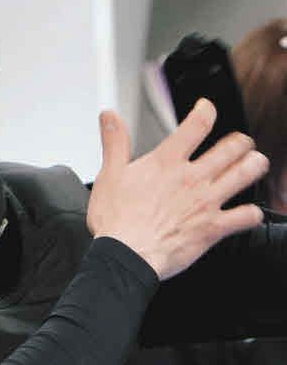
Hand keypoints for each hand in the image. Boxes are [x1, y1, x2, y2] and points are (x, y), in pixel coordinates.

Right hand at [87, 99, 267, 280]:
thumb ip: (114, 142)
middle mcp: (192, 178)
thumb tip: (108, 117)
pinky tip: (250, 212)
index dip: (206, 111)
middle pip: (232, 146)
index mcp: (167, 162)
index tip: (207, 109)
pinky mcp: (213, 228)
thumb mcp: (109, 175)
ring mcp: (206, 202)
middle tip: (240, 143)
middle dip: (241, 141)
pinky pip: (246, 217)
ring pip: (246, 174)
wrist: (125, 256)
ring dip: (255, 165)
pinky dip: (252, 213)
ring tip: (255, 163)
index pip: (197, 124)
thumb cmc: (116, 221)